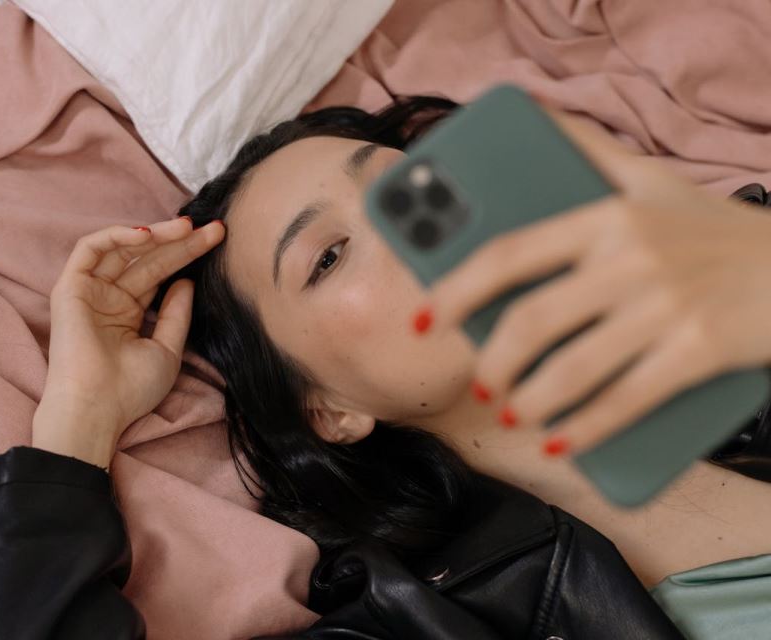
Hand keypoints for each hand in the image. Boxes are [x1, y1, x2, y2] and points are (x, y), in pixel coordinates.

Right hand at [33, 217, 224, 466]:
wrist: (98, 409)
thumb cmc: (131, 389)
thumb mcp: (168, 349)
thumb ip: (176, 314)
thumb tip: (186, 281)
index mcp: (129, 315)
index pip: (161, 275)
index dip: (188, 255)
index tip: (219, 240)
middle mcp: (109, 299)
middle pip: (148, 260)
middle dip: (181, 242)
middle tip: (213, 229)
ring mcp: (90, 292)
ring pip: (124, 249)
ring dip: (156, 235)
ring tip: (187, 228)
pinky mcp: (70, 288)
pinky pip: (90, 249)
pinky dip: (116, 236)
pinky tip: (147, 235)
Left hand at [420, 112, 770, 457]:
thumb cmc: (712, 228)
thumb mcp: (651, 177)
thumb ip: (585, 147)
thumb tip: (526, 112)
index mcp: (605, 215)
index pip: (508, 254)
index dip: (455, 291)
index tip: (423, 320)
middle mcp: (630, 258)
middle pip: (532, 320)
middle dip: (493, 363)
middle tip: (481, 384)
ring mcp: (666, 306)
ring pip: (573, 369)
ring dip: (529, 402)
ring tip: (513, 413)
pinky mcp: (700, 351)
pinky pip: (625, 400)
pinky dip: (585, 429)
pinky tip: (559, 443)